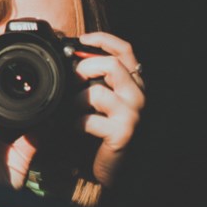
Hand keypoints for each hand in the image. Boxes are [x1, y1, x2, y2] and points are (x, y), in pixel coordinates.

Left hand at [74, 31, 145, 185]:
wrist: (114, 169)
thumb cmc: (102, 133)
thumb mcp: (98, 102)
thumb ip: (92, 81)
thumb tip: (68, 60)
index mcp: (133, 83)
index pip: (125, 50)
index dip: (104, 39)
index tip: (82, 38)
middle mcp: (138, 95)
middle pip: (112, 65)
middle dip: (84, 69)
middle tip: (72, 82)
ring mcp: (133, 113)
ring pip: (98, 92)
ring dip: (76, 101)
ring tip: (72, 111)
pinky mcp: (123, 132)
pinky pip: (89, 119)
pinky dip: (75, 123)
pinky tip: (75, 129)